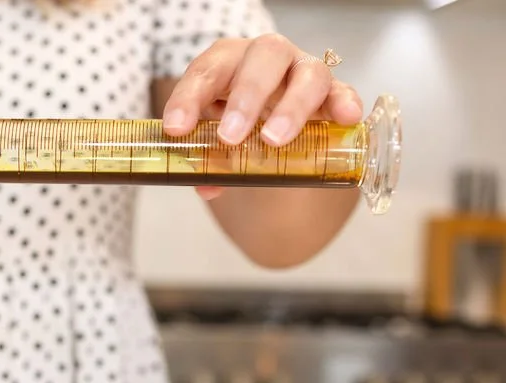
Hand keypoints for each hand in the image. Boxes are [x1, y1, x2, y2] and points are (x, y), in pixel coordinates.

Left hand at [161, 35, 363, 201]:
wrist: (274, 114)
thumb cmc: (237, 118)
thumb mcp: (215, 135)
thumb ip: (208, 159)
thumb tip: (206, 186)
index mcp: (228, 62)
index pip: (206, 70)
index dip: (188, 98)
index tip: (176, 129)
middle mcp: (267, 58)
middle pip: (264, 56)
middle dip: (246, 97)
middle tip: (230, 137)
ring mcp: (302, 71)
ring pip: (307, 73)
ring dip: (291, 106)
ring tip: (274, 140)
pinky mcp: (332, 92)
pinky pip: (342, 92)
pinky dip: (344, 103)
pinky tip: (345, 119)